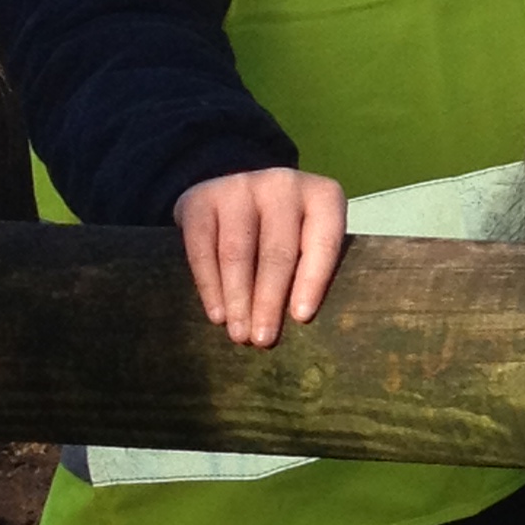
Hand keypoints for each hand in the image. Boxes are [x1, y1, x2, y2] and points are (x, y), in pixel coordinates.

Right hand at [174, 169, 346, 347]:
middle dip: (269, 300)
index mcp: (323, 195)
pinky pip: (203, 248)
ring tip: (239, 334)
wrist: (237, 194)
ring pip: (237, 252)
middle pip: (277, 251)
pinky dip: (209, 285)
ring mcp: (240, 186)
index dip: (312, 281)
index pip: (323, 241)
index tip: (301, 318)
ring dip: (238, 298)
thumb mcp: (310, 236)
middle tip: (263, 340)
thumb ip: (312, 266)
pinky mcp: (201, 199)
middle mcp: (283, 184)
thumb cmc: (286, 230)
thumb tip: (301, 323)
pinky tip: (217, 314)